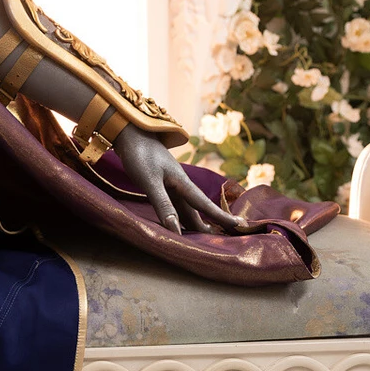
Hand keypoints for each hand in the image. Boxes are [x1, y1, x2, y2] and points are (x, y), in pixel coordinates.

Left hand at [111, 125, 250, 234]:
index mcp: (182, 183)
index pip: (204, 205)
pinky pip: (175, 203)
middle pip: (197, 208)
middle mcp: (180, 184)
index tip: (239, 224)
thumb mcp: (150, 182)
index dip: (221, 216)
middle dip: (211, 222)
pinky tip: (179, 221)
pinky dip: (180, 215)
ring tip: (205, 235)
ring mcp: (170, 183)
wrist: (130, 133)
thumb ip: (163, 205)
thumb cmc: (140, 155)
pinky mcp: (161, 182)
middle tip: (225, 237)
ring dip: (195, 221)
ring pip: (186, 207)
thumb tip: (176, 231)